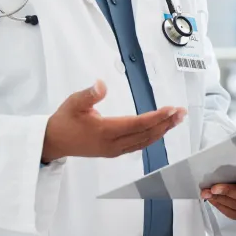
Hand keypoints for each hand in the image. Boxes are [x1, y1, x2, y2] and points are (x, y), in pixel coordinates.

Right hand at [42, 79, 185, 161]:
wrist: (53, 142)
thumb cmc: (64, 120)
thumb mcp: (73, 103)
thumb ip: (89, 94)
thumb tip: (101, 84)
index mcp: (106, 131)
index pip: (137, 124)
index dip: (156, 117)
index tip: (171, 108)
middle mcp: (113, 144)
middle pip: (146, 134)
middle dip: (166, 123)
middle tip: (182, 112)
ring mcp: (114, 150)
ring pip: (144, 142)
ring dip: (162, 131)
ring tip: (176, 120)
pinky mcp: (113, 152)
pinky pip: (138, 145)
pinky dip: (152, 137)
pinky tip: (160, 130)